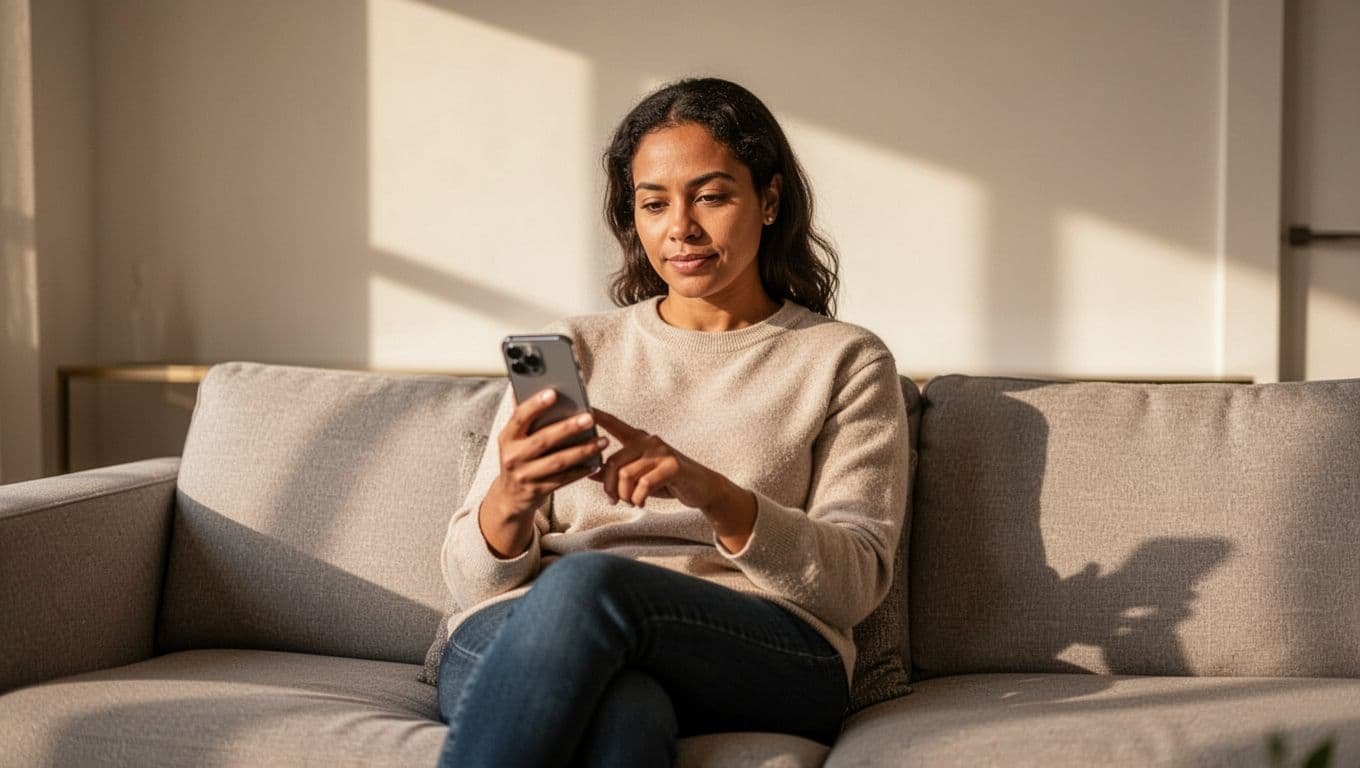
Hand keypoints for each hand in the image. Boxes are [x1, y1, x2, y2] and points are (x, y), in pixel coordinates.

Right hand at [480, 389, 607, 557]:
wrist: (509, 497)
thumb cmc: (518, 458)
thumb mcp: (514, 438)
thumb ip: (524, 416)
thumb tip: (531, 384)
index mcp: (507, 438)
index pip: (519, 417)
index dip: (535, 405)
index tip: (553, 393)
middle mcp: (513, 457)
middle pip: (543, 440)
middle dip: (568, 428)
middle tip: (589, 418)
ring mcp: (525, 476)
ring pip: (558, 461)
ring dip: (582, 450)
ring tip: (602, 441)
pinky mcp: (539, 491)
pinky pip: (564, 479)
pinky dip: (581, 471)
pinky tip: (596, 462)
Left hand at [590, 409, 756, 551]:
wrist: (700, 488)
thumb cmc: (667, 482)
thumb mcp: (638, 478)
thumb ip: (615, 474)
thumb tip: (589, 473)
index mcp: (638, 440)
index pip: (615, 424)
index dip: (599, 416)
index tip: (584, 407)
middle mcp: (648, 441)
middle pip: (613, 461)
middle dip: (609, 486)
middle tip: (613, 500)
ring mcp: (661, 451)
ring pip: (626, 475)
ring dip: (625, 496)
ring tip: (631, 502)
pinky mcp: (672, 465)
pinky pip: (643, 484)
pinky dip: (638, 498)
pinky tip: (642, 502)